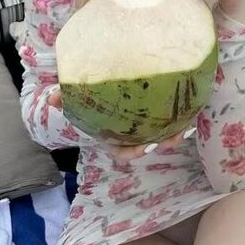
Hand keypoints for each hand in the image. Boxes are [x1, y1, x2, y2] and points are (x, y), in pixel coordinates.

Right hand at [47, 88, 193, 160]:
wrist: (102, 92)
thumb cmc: (91, 101)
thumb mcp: (77, 101)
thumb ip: (65, 99)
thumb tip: (51, 98)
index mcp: (113, 137)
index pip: (124, 151)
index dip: (134, 152)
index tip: (146, 145)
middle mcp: (131, 136)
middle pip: (149, 145)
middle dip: (163, 143)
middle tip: (174, 137)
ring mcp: (145, 128)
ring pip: (163, 135)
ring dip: (176, 133)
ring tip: (188, 127)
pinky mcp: (157, 116)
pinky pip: (170, 121)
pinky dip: (181, 118)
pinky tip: (192, 110)